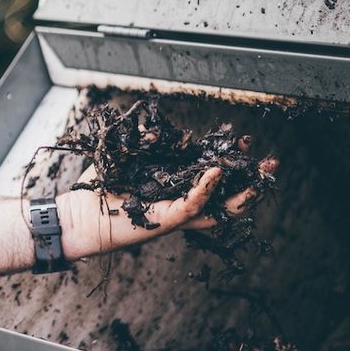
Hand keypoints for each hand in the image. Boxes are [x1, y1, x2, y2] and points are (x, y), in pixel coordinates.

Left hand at [56, 157, 277, 259]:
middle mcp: (182, 202)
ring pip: (220, 208)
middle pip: (228, 195)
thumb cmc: (99, 188)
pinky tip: (218, 172)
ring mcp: (177, 213)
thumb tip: (157, 130)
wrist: (79, 214)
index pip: (214, 173)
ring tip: (259, 172)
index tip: (246, 140)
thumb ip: (142, 142)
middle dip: (252, 179)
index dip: (232, 158)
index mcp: (176, 187)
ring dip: (243, 190)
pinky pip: (193, 205)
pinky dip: (207, 188)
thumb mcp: (125, 157)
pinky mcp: (166, 220)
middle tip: (271, 162)